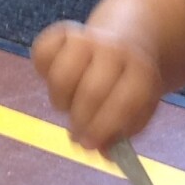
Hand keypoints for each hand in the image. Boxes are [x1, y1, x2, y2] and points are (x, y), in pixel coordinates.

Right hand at [31, 20, 166, 151]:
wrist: (128, 41)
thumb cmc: (130, 87)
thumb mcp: (138, 110)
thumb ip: (123, 135)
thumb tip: (102, 152)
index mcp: (142, 72)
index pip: (125, 101)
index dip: (105, 127)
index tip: (90, 145)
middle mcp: (116, 51)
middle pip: (92, 91)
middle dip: (81, 120)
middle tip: (77, 135)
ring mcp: (88, 38)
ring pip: (62, 75)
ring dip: (61, 100)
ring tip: (70, 105)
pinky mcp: (63, 32)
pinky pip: (42, 54)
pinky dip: (43, 71)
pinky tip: (59, 80)